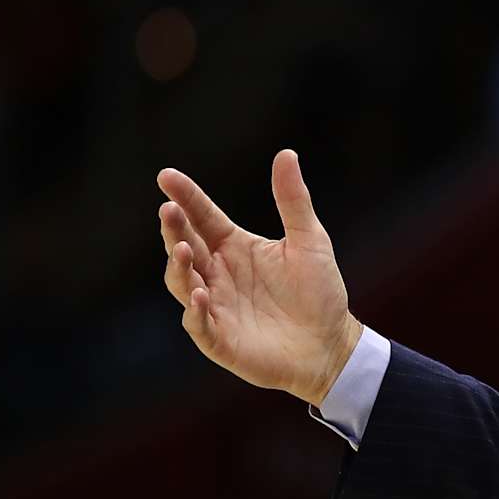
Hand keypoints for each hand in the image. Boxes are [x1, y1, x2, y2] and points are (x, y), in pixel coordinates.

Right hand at [156, 150, 361, 405]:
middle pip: (185, 244)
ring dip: (178, 266)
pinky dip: (194, 309)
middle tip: (169, 210)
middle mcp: (217, 273)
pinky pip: (198, 323)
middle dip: (174, 228)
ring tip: (182, 248)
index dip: (185, 197)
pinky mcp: (219, 339)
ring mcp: (214, 306)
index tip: (167, 176)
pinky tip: (200, 293)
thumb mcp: (310, 240)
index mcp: (234, 246)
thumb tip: (287, 154)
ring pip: (182, 282)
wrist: (331, 344)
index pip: (202, 217)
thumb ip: (293, 200)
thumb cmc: (319, 293)